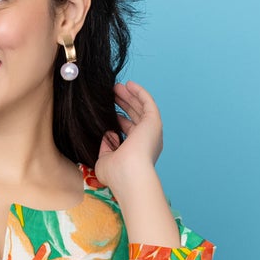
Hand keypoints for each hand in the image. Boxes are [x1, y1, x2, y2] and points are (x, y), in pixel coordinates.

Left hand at [94, 80, 164, 194]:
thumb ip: (106, 148)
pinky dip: (139, 92)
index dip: (119, 119)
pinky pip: (147, 102)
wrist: (129, 175)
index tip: (108, 111)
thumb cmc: (116, 174)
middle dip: (124, 104)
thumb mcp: (105, 161)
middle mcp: (147, 140)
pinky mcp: (154, 122)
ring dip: (130, 96)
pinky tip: (129, 84)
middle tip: (112, 93)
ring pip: (141, 108)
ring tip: (117, 87)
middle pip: (135, 116)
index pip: (129, 131)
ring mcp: (151, 131)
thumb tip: (109, 134)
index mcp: (138, 151)